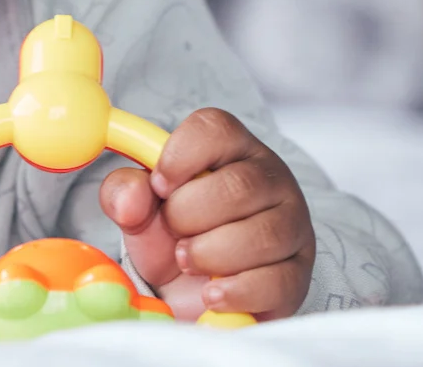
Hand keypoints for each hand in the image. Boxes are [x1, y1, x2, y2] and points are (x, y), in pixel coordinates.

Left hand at [99, 108, 314, 320]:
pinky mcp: (297, 275)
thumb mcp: (141, 210)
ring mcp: (291, 226)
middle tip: (174, 231)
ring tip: (188, 260)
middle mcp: (270, 179)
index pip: (216, 128)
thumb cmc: (173, 235)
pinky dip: (235, 291)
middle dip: (190, 215)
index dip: (180, 156)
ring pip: (262, 235)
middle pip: (238, 186)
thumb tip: (130, 199)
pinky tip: (212, 293)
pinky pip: (275, 282)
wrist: (190, 293)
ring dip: (210, 254)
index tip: (159, 185)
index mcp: (231, 148)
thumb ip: (125, 192)